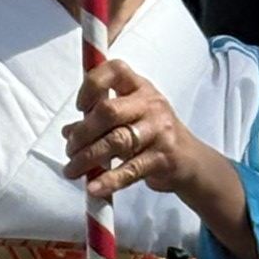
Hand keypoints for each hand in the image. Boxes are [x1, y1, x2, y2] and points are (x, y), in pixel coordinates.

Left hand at [62, 58, 201, 199]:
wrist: (190, 160)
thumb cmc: (153, 133)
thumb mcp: (130, 117)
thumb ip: (98, 120)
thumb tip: (68, 131)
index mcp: (140, 88)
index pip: (115, 70)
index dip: (92, 85)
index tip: (80, 106)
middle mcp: (151, 104)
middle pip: (109, 111)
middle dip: (83, 133)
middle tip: (70, 149)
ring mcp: (159, 130)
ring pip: (116, 141)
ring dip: (88, 158)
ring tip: (73, 170)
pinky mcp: (163, 158)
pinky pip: (130, 169)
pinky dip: (108, 180)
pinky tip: (94, 188)